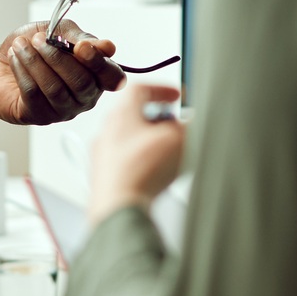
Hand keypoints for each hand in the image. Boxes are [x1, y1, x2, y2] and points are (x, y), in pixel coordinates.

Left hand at [0, 20, 126, 124]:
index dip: (99, 63)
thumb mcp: (58, 31)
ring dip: (35, 62)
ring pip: (55, 89)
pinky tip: (14, 59)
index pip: (112, 77)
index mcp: (96, 75)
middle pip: (81, 83)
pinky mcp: (39, 116)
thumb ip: (81, 38)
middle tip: (38, 39)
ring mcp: (63, 110)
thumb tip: (107, 47)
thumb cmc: (33, 46)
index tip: (82, 47)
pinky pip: (34, 95)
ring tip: (20, 46)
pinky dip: (22, 72)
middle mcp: (84, 97)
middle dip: (57, 57)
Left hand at [89, 83, 186, 225]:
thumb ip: (188, 126)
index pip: (141, 88)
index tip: (175, 95)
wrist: (119, 207)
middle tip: (176, 127)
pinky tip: (156, 176)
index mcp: (121, 114)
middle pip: (135, 115)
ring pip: (130, 141)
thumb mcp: (177, 139)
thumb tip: (194, 122)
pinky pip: (126, 163)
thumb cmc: (140, 170)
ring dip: (151, 143)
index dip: (162, 89)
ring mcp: (103, 156)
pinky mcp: (105, 178)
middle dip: (159, 120)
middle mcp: (107, 132)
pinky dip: (143, 164)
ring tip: (170, 154)